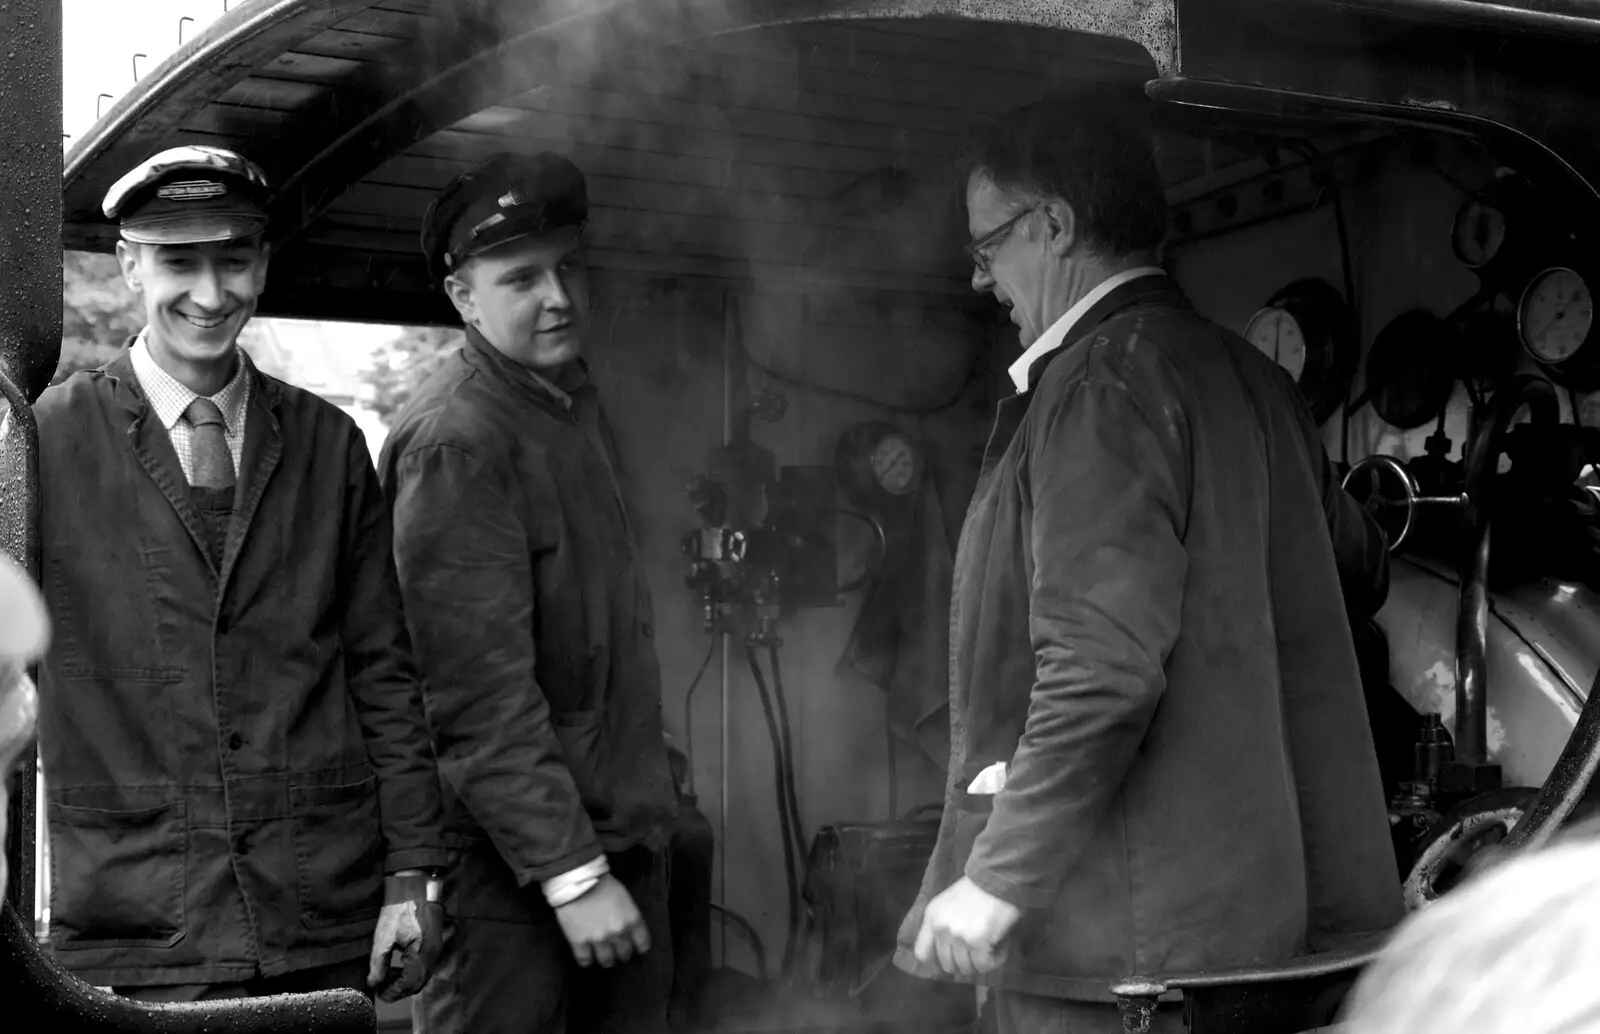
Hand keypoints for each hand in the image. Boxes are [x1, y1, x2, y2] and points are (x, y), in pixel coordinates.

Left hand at [367, 872, 444, 1001]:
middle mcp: (433, 953)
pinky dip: (412, 971)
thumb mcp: (383, 937)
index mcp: (422, 952)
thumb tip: (374, 982)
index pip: (410, 983)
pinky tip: (398, 965)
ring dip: (405, 980)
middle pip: (418, 983)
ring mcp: (436, 949)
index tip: (380, 992)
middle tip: (382, 989)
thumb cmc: (400, 909)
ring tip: (387, 977)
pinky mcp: (434, 944)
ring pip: (422, 975)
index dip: (393, 992)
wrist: (415, 888)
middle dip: (399, 989)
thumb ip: (378, 963)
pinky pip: (425, 965)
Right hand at [554, 873, 650, 967]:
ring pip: (606, 960)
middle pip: (624, 953)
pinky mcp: (579, 942)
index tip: (638, 948)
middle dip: (623, 953)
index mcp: (631, 919)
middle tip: (619, 952)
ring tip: (605, 958)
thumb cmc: (601, 882)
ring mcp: (598, 939)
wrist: (577, 879)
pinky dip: (586, 960)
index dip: (640, 947)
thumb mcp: (624, 896)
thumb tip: (627, 926)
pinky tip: (587, 958)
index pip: (643, 943)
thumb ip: (628, 914)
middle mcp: (617, 932)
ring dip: (607, 959)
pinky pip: (585, 960)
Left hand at [912, 876, 1022, 977]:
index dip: (937, 958)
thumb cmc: (976, 888)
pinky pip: (984, 965)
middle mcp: (941, 929)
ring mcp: (959, 937)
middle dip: (963, 961)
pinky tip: (999, 946)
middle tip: (977, 950)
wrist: (997, 878)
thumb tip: (949, 951)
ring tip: (990, 945)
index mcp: (932, 917)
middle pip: (947, 965)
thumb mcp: (947, 903)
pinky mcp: (978, 943)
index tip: (952, 956)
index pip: (922, 953)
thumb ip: (942, 924)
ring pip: (966, 968)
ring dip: (980, 960)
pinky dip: (994, 960)